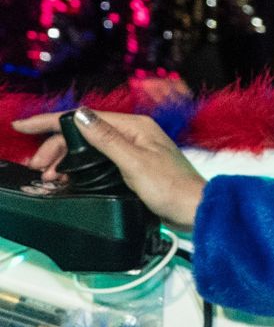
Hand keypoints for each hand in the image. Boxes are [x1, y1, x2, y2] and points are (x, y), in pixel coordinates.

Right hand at [13, 109, 205, 230]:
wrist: (195, 210)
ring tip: (52, 177)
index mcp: (136, 126)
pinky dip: (80, 168)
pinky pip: (99, 161)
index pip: (86, 118)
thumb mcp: (134, 163)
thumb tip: (82, 116)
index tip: (24, 127)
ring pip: (89, 148)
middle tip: (39, 167)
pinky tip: (70, 178)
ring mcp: (135, 149)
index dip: (52, 122)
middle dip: (56, 147)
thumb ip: (106, 139)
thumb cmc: (173, 188)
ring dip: (66, 159)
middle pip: (84, 133)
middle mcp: (135, 133)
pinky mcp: (134, 166)